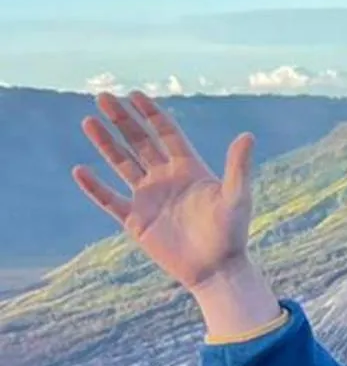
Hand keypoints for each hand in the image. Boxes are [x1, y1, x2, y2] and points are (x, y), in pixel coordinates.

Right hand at [74, 91, 254, 290]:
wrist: (217, 270)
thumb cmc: (231, 234)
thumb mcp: (236, 197)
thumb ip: (238, 167)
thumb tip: (248, 135)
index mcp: (189, 169)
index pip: (166, 133)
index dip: (151, 114)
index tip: (134, 95)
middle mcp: (166, 179)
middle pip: (140, 142)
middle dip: (122, 120)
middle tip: (103, 97)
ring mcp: (149, 198)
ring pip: (122, 164)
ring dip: (106, 144)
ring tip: (89, 121)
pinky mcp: (136, 221)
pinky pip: (110, 200)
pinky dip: (95, 187)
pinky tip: (80, 171)